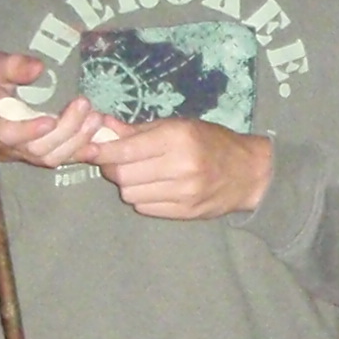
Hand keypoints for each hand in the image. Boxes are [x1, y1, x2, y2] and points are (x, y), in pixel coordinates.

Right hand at [0, 54, 120, 185]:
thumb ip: (11, 66)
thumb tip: (38, 68)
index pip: (8, 133)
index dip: (29, 130)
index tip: (50, 120)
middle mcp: (9, 144)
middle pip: (38, 147)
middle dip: (66, 129)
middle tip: (85, 105)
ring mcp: (25, 153)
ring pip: (52, 157)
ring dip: (77, 141)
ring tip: (96, 118)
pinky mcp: (39, 156)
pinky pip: (61, 161)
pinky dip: (81, 152)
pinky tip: (99, 139)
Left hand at [94, 118, 273, 218]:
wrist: (249, 173)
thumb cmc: (212, 142)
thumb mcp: (178, 126)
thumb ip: (138, 130)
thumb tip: (101, 126)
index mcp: (177, 139)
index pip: (125, 150)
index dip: (101, 151)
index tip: (89, 149)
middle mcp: (180, 166)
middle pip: (123, 175)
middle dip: (113, 168)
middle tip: (118, 161)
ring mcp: (183, 193)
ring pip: (130, 194)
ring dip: (128, 184)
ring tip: (140, 174)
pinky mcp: (185, 212)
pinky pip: (145, 207)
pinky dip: (142, 197)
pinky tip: (153, 187)